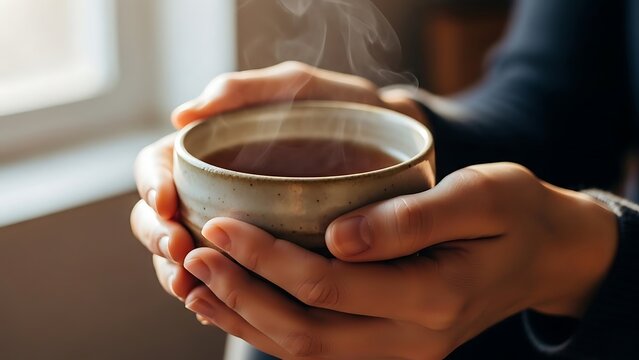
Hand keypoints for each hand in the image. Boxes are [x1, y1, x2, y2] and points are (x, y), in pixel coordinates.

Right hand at [130, 61, 426, 301]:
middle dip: (160, 239)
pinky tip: (222, 306)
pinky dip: (218, 298)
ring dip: (183, 276)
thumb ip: (246, 91)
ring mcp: (238, 231)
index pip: (158, 168)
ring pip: (187, 258)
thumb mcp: (301, 90)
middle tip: (180, 255)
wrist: (399, 151)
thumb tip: (183, 114)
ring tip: (193, 290)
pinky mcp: (266, 262)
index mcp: (213, 150)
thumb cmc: (346, 112)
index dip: (153, 186)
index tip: (167, 204)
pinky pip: (229, 284)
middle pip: (160, 220)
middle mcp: (217, 193)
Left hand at [181, 162, 616, 358]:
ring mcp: (402, 353)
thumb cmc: (514, 213)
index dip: (264, 258)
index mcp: (434, 297)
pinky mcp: (393, 350)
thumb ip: (412, 219)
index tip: (218, 223)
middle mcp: (414, 340)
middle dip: (239, 293)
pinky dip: (269, 331)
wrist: (543, 255)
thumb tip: (336, 236)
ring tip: (195, 283)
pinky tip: (236, 306)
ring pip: (304, 352)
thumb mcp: (480, 197)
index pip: (326, 286)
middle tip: (191, 252)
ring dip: (244, 318)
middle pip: (304, 331)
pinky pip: (320, 353)